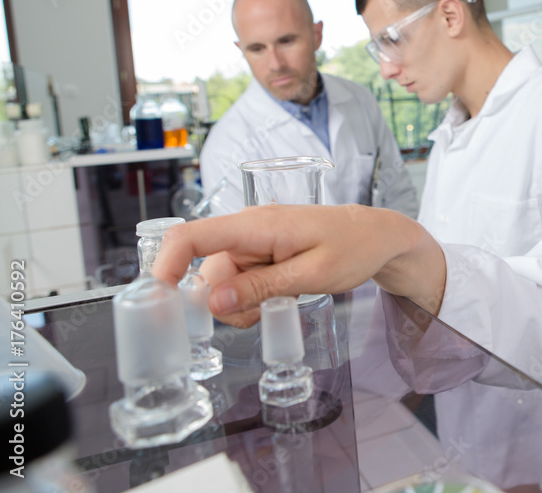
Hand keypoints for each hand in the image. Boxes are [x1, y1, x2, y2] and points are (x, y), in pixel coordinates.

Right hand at [152, 204, 446, 327]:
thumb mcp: (311, 275)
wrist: (380, 235)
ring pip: (222, 279)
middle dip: (222, 302)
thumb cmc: (353, 248)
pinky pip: (240, 277)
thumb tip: (212, 301)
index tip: (160, 298)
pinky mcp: (263, 248)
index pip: (193, 236)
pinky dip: (250, 295)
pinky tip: (277, 299)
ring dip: (239, 302)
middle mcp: (249, 227)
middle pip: (207, 269)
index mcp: (257, 225)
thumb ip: (262, 287)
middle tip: (259, 317)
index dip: (167, 265)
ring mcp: (255, 238)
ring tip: (277, 306)